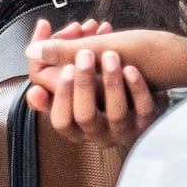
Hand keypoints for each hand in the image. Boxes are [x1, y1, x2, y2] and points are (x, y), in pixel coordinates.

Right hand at [27, 25, 186, 150]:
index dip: (60, 96)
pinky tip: (131, 68)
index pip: (60, 121)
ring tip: (110, 54)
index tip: (66, 68)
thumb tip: (32, 65)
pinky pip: (141, 109)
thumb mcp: (79, 73)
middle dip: (83, 83)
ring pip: (115, 113)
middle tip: (84, 55)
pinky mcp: (146, 122)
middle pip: (84, 116)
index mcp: (77, 126)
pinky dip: (136, 87)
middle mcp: (98, 132)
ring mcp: (123, 129)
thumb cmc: (107, 74)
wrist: (153, 71)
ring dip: (111, 81)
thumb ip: (55, 71)